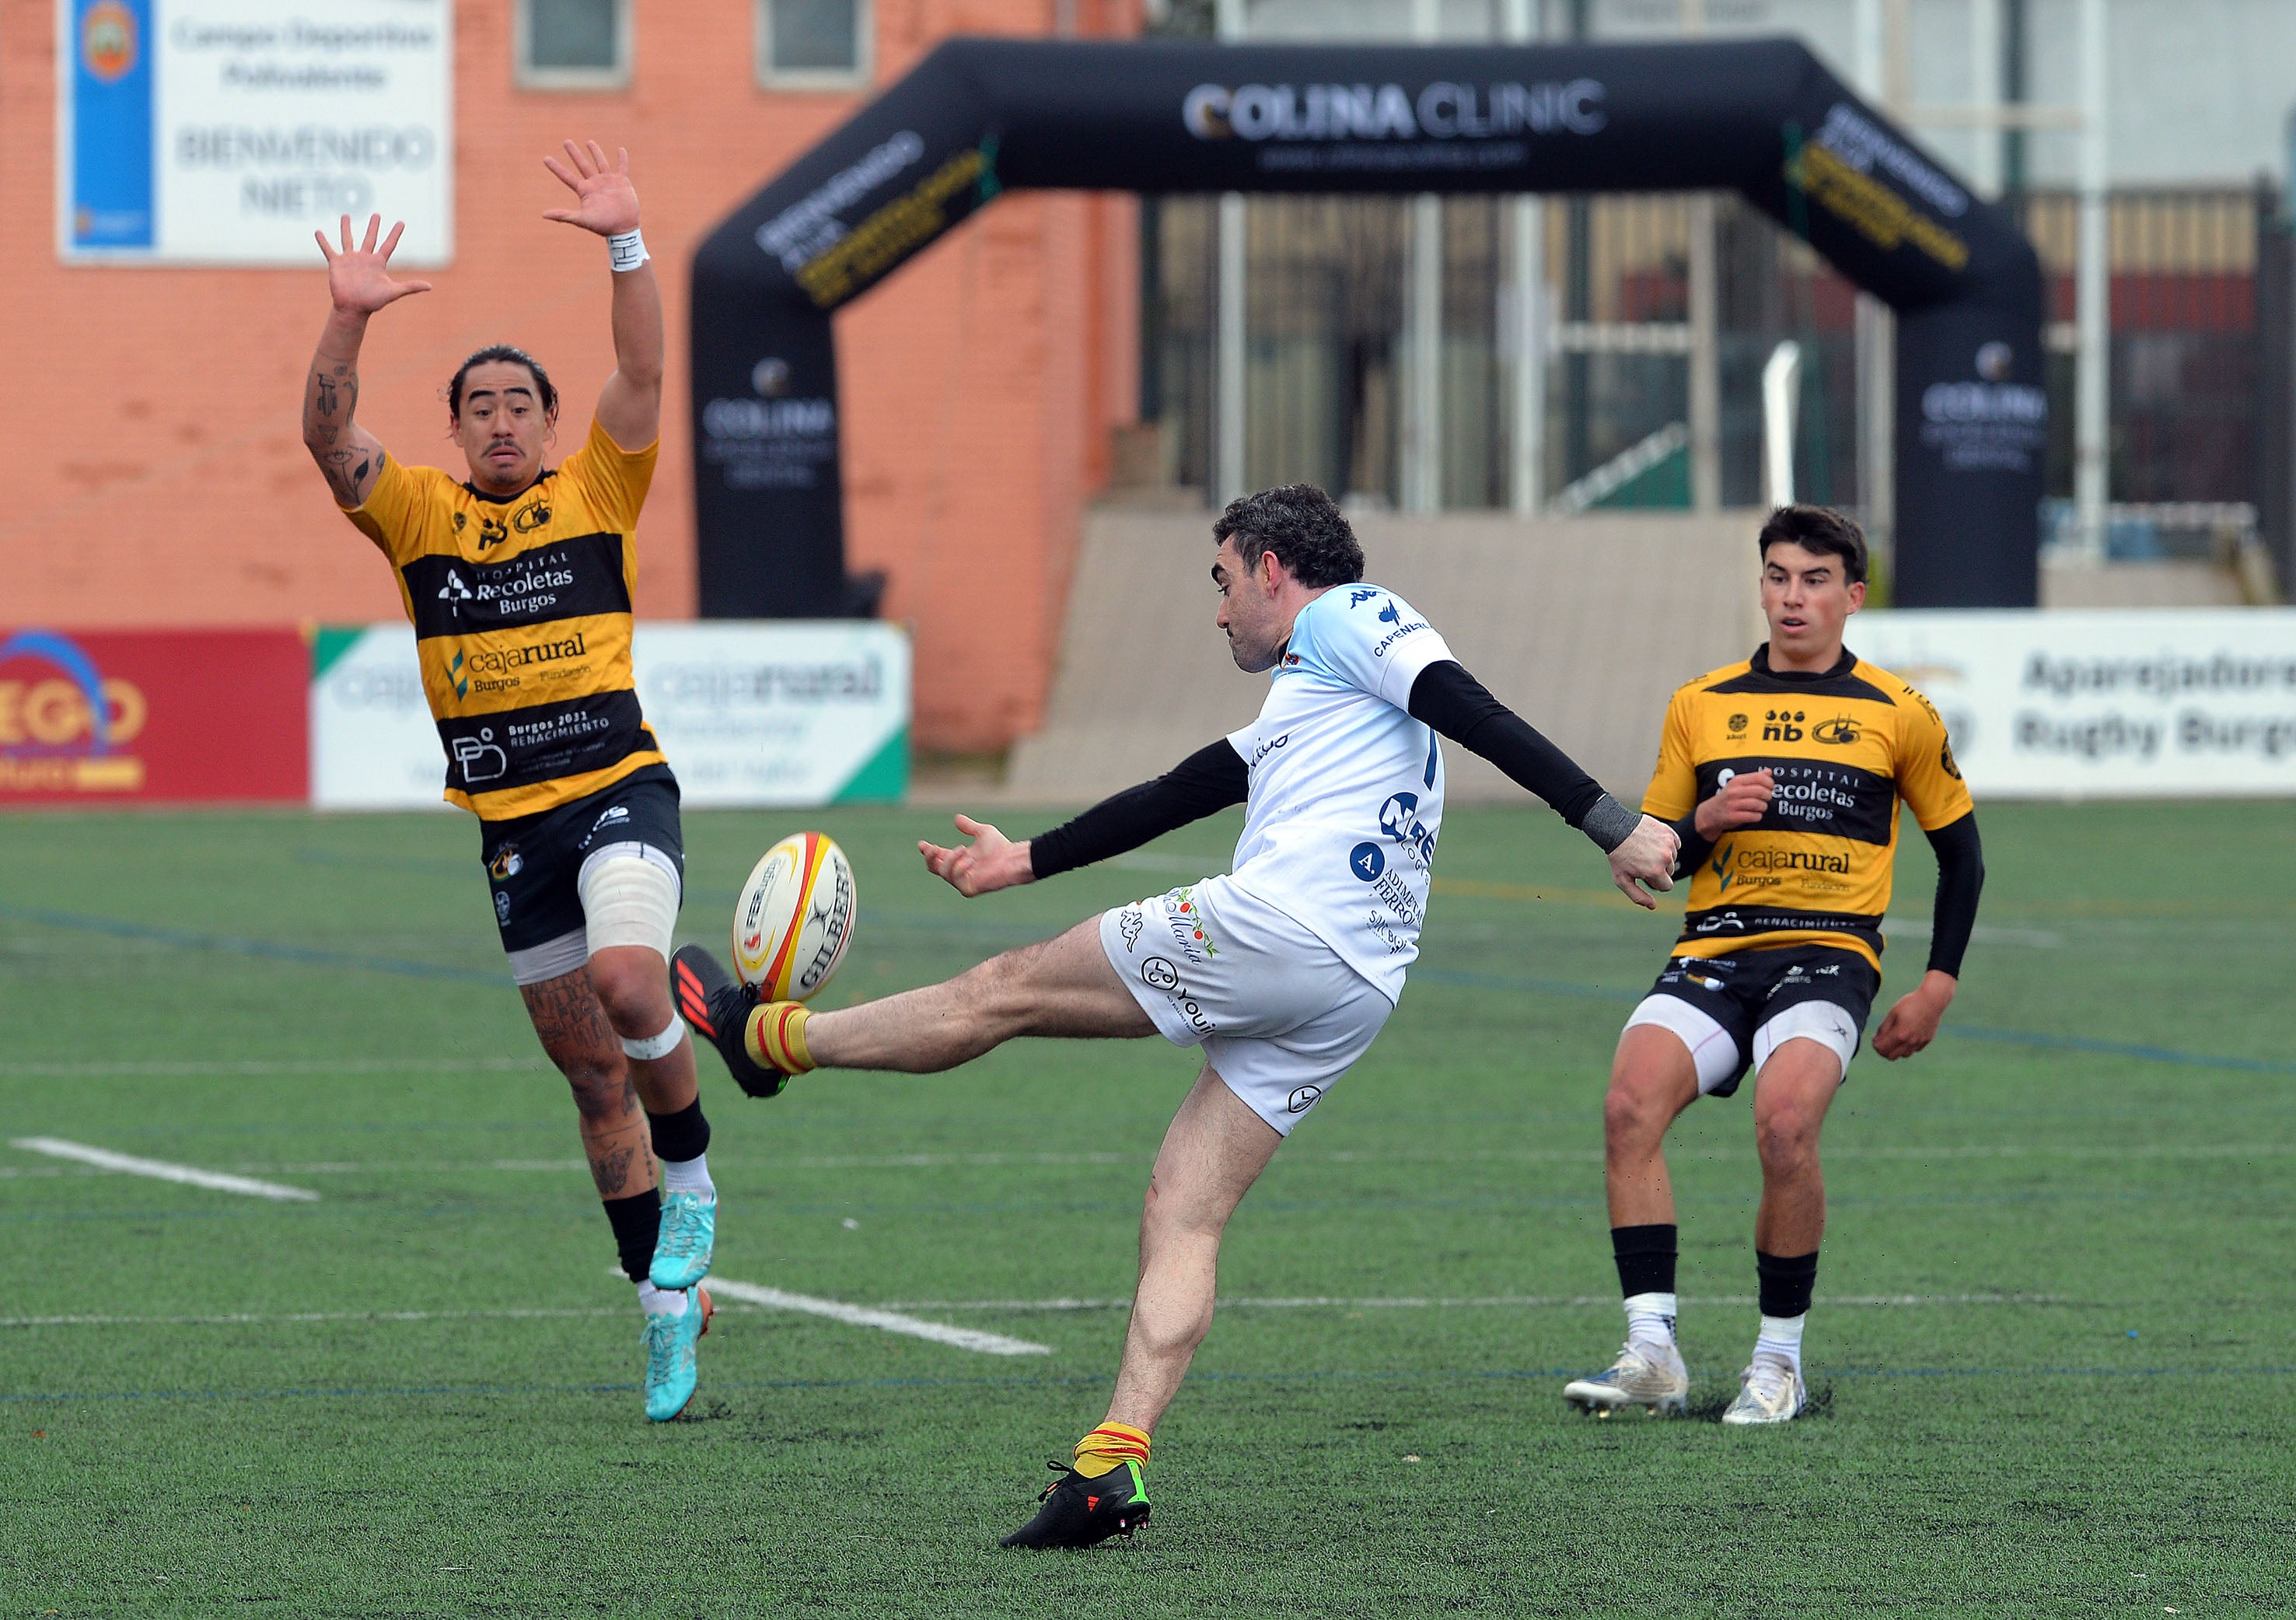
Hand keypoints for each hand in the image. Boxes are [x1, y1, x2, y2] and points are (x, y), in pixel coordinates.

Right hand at [315, 214, 430, 316]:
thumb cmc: (373, 302)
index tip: (401, 223)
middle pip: (370, 238)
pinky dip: (323, 241)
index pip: (389, 244)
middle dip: (374, 226)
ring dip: (346, 227)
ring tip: (346, 215)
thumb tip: (430, 287)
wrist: (353, 308)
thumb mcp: (393, 292)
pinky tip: (318, 231)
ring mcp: (350, 259)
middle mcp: (364, 258)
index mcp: (378, 263)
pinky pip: (328, 249)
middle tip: (377, 215)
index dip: (395, 234)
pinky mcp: (336, 263)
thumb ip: (410, 287)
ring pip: (348, 239)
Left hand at [542, 140, 639, 236]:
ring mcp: (608, 181)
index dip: (556, 167)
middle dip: (574, 153)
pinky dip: (622, 158)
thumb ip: (563, 215)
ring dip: (595, 152)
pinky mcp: (622, 182)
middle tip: (566, 142)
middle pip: (582, 164)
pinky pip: (622, 167)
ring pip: (600, 162)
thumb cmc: (603, 225)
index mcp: (585, 190)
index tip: (545, 159)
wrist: (624, 229)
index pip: (566, 176)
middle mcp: (595, 183)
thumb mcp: (582, 219)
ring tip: (589, 142)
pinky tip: (620, 149)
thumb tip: (543, 215)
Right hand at [918, 814, 1034, 897]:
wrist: (1011, 858)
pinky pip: (955, 879)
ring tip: (963, 849)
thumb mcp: (982, 832)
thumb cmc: (1001, 847)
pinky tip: (970, 861)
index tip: (921, 844)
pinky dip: (960, 867)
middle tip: (930, 848)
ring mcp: (962, 881)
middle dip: (929, 857)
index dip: (928, 851)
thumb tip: (957, 818)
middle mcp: (959, 871)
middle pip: (934, 867)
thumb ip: (969, 827)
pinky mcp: (968, 889)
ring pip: (943, 871)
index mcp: (959, 859)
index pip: (938, 857)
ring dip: (950, 859)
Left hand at [1606, 814, 1679, 910]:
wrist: (1615, 828)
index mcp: (1655, 871)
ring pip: (1673, 858)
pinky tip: (1652, 841)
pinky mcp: (1669, 832)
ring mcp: (1668, 844)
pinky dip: (1666, 844)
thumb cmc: (1618, 856)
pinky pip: (1675, 844)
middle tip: (1642, 861)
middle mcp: (1665, 858)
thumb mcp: (1622, 880)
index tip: (1645, 875)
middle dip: (1658, 869)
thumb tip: (1653, 907)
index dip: (1655, 883)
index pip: (1667, 886)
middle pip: (1670, 872)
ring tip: (1645, 850)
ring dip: (1662, 856)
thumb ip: (1638, 896)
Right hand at [1693, 768, 1774, 839]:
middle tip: (1766, 799)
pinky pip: (1754, 816)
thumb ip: (1754, 778)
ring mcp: (1732, 804)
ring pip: (1759, 805)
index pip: (1759, 778)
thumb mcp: (1738, 785)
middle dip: (1768, 796)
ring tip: (1759, 808)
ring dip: (1763, 807)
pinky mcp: (1733, 817)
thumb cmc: (1728, 798)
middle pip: (1761, 791)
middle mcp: (1733, 792)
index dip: (1769, 783)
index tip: (1770, 788)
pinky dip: (1757, 816)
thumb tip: (1769, 772)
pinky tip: (1754, 815)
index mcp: (1736, 781)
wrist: (1710, 813)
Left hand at [1873, 970, 1956, 1059]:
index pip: (1882, 1049)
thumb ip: (1884, 1028)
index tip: (1875, 1038)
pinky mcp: (1927, 1040)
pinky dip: (1908, 1046)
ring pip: (1904, 1055)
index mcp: (1899, 1034)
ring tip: (1895, 1039)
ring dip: (1897, 1050)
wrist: (1932, 1000)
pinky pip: (1915, 1049)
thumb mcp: (1893, 1013)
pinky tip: (1907, 1036)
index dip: (1876, 1045)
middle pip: (1892, 1056)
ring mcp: (1920, 1042)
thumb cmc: (1910, 1004)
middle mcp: (1910, 1041)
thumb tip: (1877, 1039)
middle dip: (1884, 1051)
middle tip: (1882, 1041)